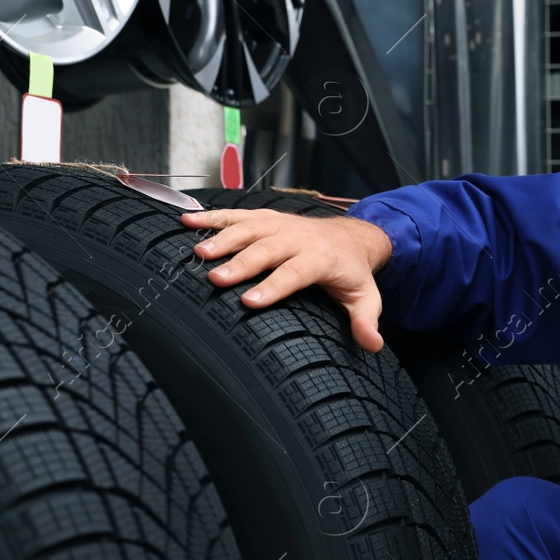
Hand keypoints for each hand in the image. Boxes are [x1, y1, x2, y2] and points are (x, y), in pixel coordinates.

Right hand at [178, 207, 393, 352]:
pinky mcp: (266, 219)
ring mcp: (280, 225)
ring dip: (223, 239)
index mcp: (321, 258)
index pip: (295, 273)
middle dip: (241, 264)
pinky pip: (237, 215)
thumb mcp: (365, 297)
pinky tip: (188, 222)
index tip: (249, 301)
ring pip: (249, 229)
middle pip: (267, 250)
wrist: (351, 236)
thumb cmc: (352, 272)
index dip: (273, 286)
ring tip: (199, 253)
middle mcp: (298, 237)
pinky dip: (212, 217)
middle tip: (216, 280)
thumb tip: (372, 344)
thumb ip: (365, 321)